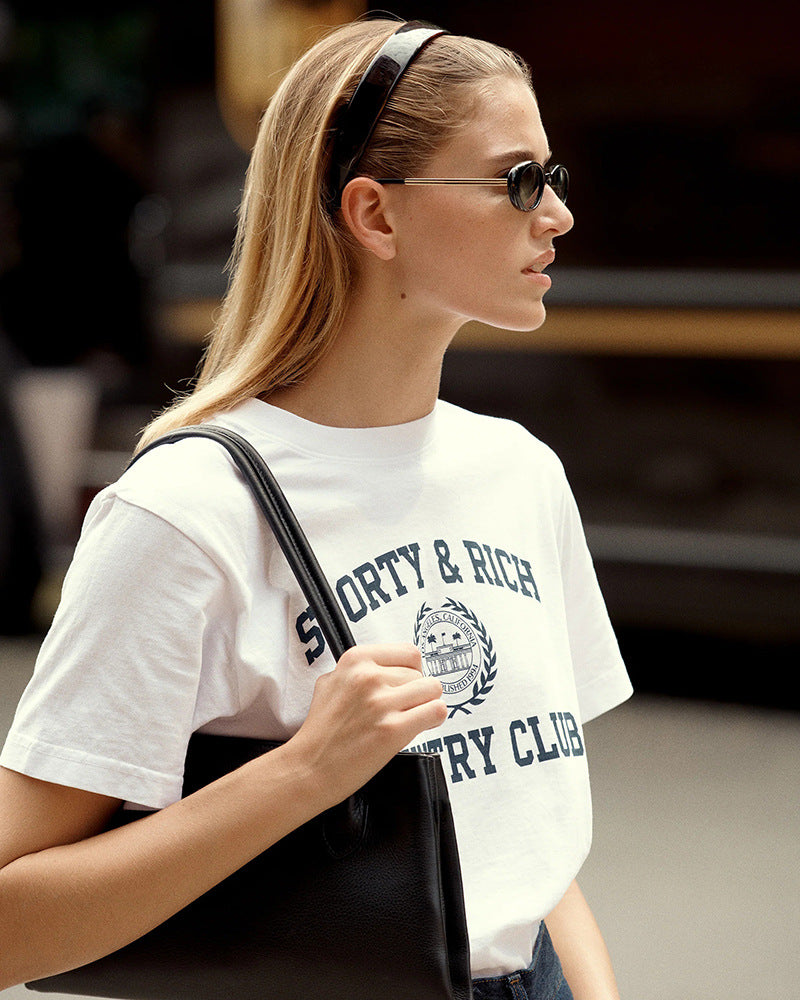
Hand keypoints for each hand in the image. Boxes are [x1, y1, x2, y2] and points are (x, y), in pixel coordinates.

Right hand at [286, 643, 446, 806]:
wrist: (308, 768)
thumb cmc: (321, 731)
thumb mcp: (331, 683)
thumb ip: (360, 671)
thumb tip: (390, 667)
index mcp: (355, 660)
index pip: (409, 653)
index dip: (412, 670)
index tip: (407, 683)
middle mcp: (368, 677)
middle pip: (420, 674)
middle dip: (416, 693)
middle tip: (402, 709)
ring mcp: (380, 702)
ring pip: (432, 690)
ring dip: (426, 705)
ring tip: (410, 718)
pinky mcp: (393, 729)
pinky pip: (436, 711)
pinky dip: (433, 720)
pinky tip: (418, 727)